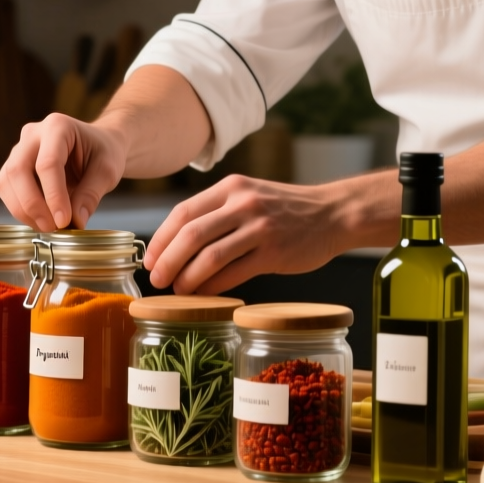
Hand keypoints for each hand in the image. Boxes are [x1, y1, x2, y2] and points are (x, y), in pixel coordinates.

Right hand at [0, 114, 125, 230]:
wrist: (98, 145)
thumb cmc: (104, 152)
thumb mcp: (108, 170)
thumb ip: (91, 194)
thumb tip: (75, 222)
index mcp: (58, 126)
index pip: (48, 163)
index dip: (53, 196)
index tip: (64, 221)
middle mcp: (33, 134)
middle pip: (18, 170)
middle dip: (32, 205)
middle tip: (53, 227)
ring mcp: (19, 149)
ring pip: (6, 182)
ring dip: (23, 210)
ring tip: (48, 226)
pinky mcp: (14, 166)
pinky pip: (7, 189)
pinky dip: (20, 209)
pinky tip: (40, 219)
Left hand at [145, 175, 348, 295]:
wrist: (333, 213)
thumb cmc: (286, 210)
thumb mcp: (250, 196)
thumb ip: (218, 212)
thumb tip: (176, 245)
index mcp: (231, 187)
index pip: (183, 213)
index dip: (161, 239)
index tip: (150, 260)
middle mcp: (243, 203)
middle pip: (191, 234)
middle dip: (168, 261)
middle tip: (157, 280)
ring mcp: (259, 228)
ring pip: (210, 256)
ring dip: (187, 278)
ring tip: (178, 291)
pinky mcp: (274, 252)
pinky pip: (234, 274)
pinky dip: (213, 287)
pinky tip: (205, 294)